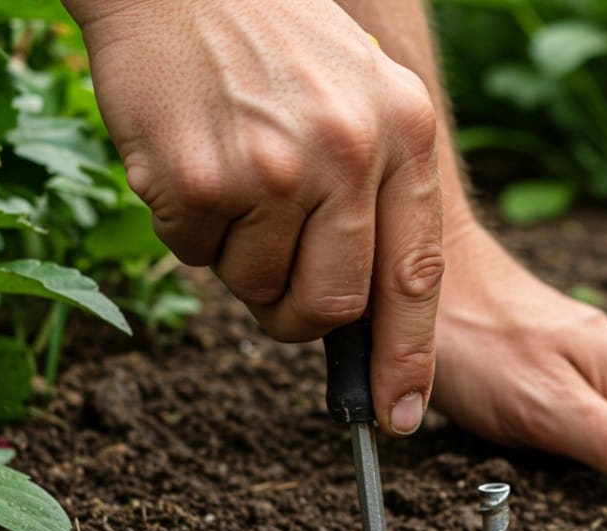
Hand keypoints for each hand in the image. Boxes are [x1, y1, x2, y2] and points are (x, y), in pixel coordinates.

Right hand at [64, 0, 443, 435]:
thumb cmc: (274, 40)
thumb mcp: (361, 97)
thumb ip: (375, 195)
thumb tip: (361, 315)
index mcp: (404, 133)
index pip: (416, 276)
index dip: (407, 357)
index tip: (398, 414)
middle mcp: (348, 153)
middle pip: (334, 306)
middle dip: (300, 320)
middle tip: (276, 294)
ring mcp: (273, 168)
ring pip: (257, 288)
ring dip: (239, 261)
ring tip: (232, 183)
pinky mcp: (200, 178)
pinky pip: (195, 256)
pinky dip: (190, 231)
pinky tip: (193, 162)